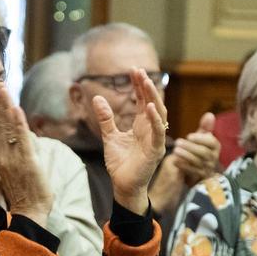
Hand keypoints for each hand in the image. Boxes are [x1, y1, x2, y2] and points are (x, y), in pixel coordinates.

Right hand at [0, 83, 52, 225]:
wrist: (30, 211)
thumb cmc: (26, 192)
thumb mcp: (18, 169)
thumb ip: (18, 152)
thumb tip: (23, 138)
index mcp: (1, 157)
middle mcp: (4, 156)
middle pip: (0, 125)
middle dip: (0, 104)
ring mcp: (14, 158)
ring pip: (9, 128)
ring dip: (7, 108)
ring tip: (4, 90)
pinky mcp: (27, 162)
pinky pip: (21, 139)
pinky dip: (19, 123)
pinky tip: (16, 109)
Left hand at [95, 68, 166, 214]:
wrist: (122, 185)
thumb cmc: (120, 163)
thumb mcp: (109, 136)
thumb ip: (106, 118)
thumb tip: (97, 98)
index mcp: (141, 125)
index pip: (142, 100)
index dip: (139, 86)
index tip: (134, 70)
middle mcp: (151, 129)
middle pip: (152, 102)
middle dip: (147, 86)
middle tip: (140, 71)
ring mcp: (155, 139)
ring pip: (159, 114)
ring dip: (153, 98)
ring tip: (147, 82)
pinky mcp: (155, 150)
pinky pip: (158, 132)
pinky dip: (155, 119)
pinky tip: (148, 106)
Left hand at [172, 112, 220, 185]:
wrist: (196, 173)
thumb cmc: (198, 152)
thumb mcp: (201, 140)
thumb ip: (205, 128)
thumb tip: (210, 114)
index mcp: (215, 147)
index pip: (212, 143)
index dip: (200, 139)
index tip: (188, 136)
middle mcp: (214, 159)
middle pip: (204, 153)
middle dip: (190, 147)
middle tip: (177, 142)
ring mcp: (208, 169)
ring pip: (198, 162)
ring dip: (186, 156)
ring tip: (175, 150)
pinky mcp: (201, 178)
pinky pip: (193, 172)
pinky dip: (184, 166)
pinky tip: (175, 162)